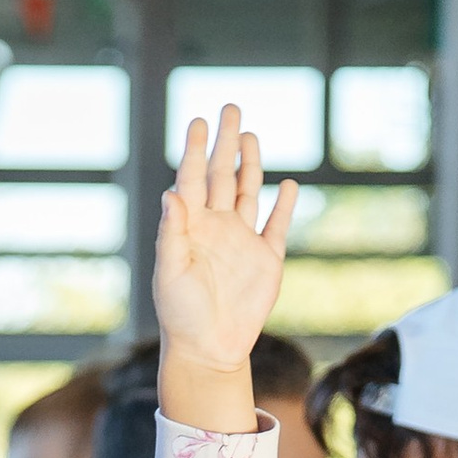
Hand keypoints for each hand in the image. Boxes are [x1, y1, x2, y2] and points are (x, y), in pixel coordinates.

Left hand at [153, 106, 297, 404]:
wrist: (209, 349)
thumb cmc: (180, 314)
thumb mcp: (170, 273)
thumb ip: (172, 232)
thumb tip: (171, 192)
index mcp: (189, 227)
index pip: (192, 179)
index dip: (196, 150)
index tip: (198, 122)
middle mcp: (216, 227)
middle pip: (222, 175)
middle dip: (226, 142)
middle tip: (230, 108)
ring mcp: (242, 241)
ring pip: (248, 192)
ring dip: (250, 164)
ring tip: (250, 136)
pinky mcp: (267, 259)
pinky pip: (276, 225)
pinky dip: (283, 206)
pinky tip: (287, 186)